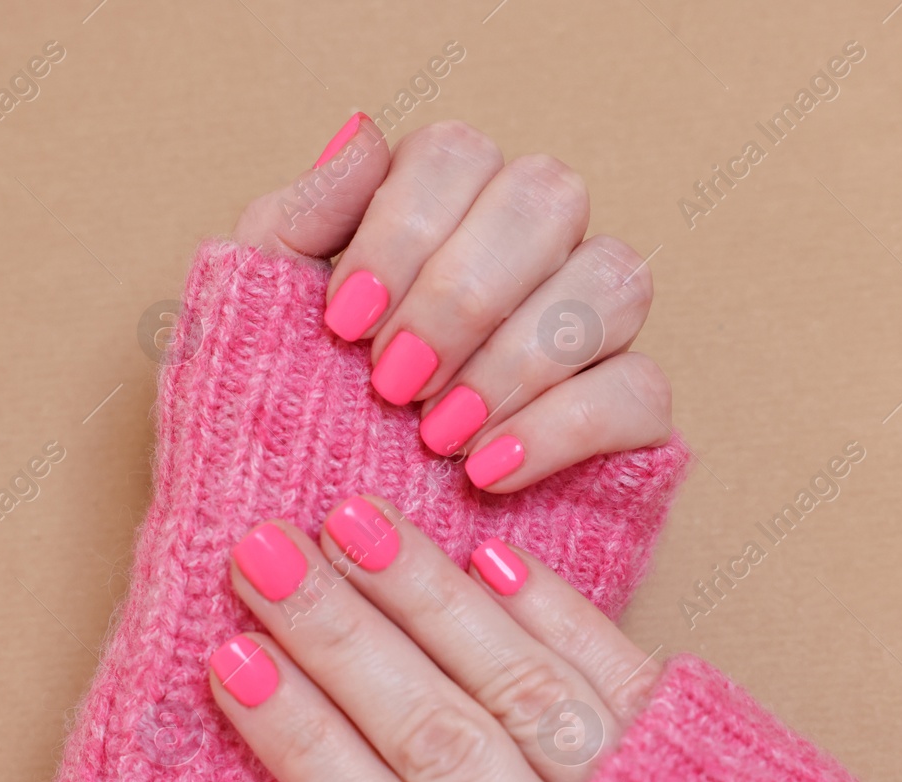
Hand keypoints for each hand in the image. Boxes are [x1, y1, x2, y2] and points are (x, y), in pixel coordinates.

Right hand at [205, 496, 664, 781]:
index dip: (303, 746)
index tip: (232, 659)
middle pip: (435, 739)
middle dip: (341, 641)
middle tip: (264, 551)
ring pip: (517, 687)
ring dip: (430, 599)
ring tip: (353, 521)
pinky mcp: (709, 756)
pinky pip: (622, 672)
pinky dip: (557, 610)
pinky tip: (490, 549)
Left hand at [231, 116, 671, 492]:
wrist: (313, 528)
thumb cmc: (283, 403)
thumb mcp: (261, 312)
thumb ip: (302, 217)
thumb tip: (363, 133)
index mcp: (444, 202)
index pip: (457, 156)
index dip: (403, 233)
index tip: (343, 324)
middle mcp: (533, 244)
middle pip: (547, 198)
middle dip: (460, 296)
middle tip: (391, 383)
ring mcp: (592, 323)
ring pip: (613, 282)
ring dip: (516, 359)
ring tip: (437, 435)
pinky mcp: (628, 410)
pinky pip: (640, 390)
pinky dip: (562, 429)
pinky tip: (487, 470)